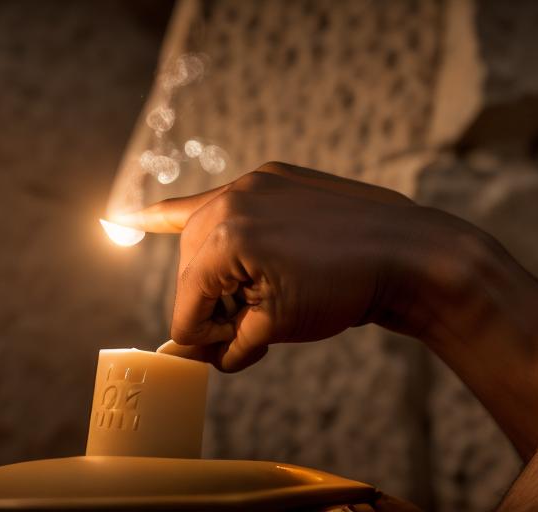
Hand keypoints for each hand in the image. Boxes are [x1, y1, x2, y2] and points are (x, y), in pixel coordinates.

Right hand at [119, 162, 437, 371]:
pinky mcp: (273, 177)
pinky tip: (130, 218)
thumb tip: (194, 358)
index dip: (207, 339)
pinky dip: (179, 214)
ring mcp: (253, 183)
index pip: (187, 305)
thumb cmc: (346, 292)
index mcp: (226, 238)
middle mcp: (231, 200)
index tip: (235, 348)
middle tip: (247, 327)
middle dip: (212, 305)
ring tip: (255, 294)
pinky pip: (217, 199)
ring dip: (217, 272)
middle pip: (189, 271)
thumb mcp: (277, 326)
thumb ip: (227, 343)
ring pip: (203, 238)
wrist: (408, 254)